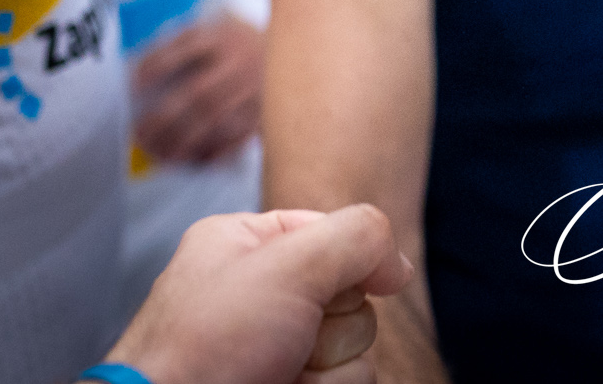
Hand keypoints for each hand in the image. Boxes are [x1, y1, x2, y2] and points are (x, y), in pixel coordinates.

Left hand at [106, 205, 412, 383]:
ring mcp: (275, 347)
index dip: (349, 260)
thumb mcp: (287, 266)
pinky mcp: (291, 383)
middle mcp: (261, 294)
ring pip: (358, 344)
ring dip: (329, 365)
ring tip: (278, 373)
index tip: (342, 284)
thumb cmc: (204, 347)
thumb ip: (357, 238)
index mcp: (246, 246)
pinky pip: (347, 380)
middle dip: (332, 324)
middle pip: (353, 293)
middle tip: (286, 337)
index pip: (335, 234)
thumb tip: (397, 267)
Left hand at [133, 15, 264, 165]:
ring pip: (217, 120)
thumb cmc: (235, 41)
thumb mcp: (211, 28)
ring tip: (160, 154)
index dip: (156, 67)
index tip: (133, 86)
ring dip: (184, 141)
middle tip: (140, 133)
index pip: (184, 50)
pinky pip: (239, 137)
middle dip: (165, 118)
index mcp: (222, 36)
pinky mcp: (265, 110)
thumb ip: (177, 44)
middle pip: (199, 93)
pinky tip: (193, 161)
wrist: (292, 42)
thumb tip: (135, 71)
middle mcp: (240, 62)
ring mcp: (255, 88)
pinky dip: (215, 152)